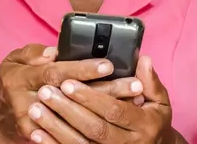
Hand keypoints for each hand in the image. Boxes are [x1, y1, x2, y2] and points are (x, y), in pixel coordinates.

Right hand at [0, 44, 143, 142]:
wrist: (2, 118)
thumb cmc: (14, 82)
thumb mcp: (15, 60)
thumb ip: (33, 52)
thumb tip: (53, 51)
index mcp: (23, 78)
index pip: (58, 73)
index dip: (84, 69)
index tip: (109, 65)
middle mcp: (29, 102)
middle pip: (74, 97)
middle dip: (108, 91)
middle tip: (136, 85)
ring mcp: (37, 124)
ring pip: (79, 120)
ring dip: (109, 110)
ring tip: (136, 100)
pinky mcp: (45, 138)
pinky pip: (75, 136)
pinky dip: (100, 128)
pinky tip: (121, 119)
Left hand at [27, 56, 179, 143]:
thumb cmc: (154, 120)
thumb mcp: (160, 101)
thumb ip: (150, 81)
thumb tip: (143, 60)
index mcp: (143, 125)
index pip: (114, 110)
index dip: (91, 97)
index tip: (69, 82)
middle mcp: (127, 143)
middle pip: (94, 129)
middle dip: (67, 110)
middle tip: (46, 92)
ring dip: (55, 128)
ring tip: (36, 108)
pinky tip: (36, 132)